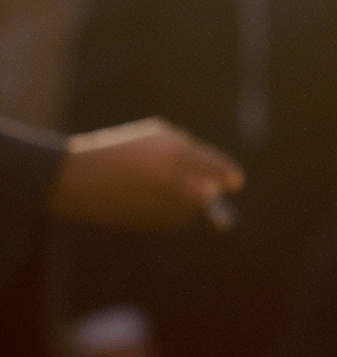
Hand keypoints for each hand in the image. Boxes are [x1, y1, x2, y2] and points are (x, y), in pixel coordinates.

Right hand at [52, 120, 243, 229]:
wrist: (79, 175)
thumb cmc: (121, 148)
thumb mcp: (155, 137)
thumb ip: (186, 151)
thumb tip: (213, 178)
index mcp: (174, 151)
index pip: (214, 167)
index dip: (228, 175)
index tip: (236, 183)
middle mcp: (169, 178)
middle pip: (206, 195)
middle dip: (210, 193)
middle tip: (212, 191)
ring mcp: (156, 201)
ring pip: (189, 211)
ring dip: (191, 204)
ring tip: (176, 191)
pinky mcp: (145, 219)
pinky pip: (170, 220)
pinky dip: (172, 213)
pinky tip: (159, 201)